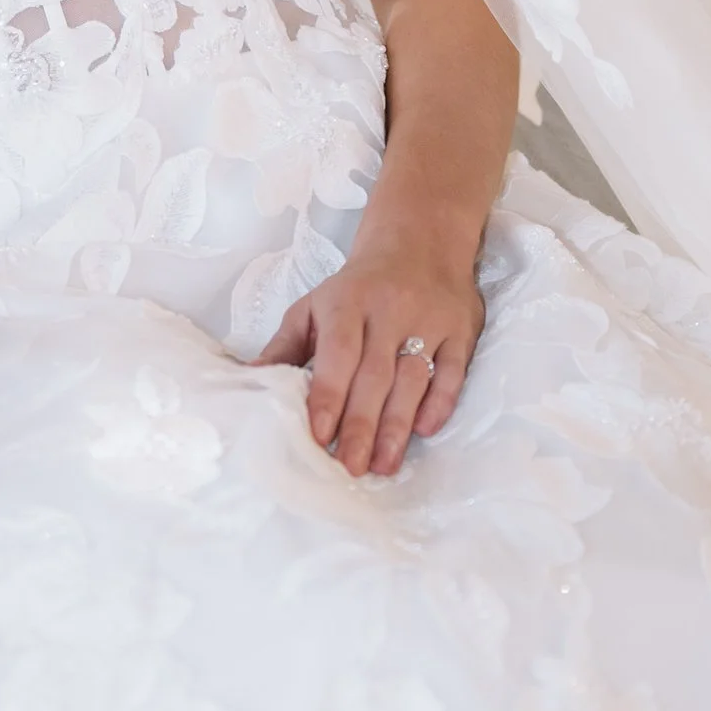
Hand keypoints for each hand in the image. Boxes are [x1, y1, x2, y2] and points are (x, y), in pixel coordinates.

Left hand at [253, 238, 483, 475]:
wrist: (419, 243)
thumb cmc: (357, 288)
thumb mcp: (315, 306)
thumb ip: (285, 347)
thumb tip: (248, 381)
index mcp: (347, 304)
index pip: (338, 353)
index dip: (329, 395)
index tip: (319, 436)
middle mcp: (390, 311)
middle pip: (375, 375)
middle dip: (362, 425)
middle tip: (351, 467)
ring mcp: (429, 320)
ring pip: (414, 378)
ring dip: (398, 425)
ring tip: (383, 464)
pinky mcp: (461, 330)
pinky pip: (453, 370)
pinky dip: (440, 402)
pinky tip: (425, 431)